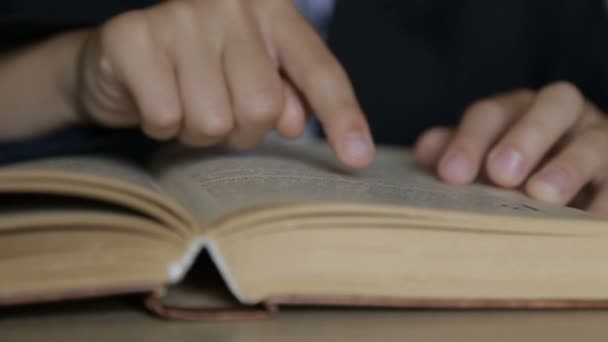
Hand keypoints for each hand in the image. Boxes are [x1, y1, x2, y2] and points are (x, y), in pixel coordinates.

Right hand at [77, 0, 373, 166]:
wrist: (121, 56)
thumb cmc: (198, 70)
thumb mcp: (251, 78)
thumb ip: (284, 97)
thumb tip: (295, 124)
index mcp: (272, 10)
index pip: (318, 70)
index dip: (342, 116)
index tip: (358, 158)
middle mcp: (230, 3)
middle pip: (263, 107)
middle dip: (241, 131)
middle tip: (219, 114)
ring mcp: (180, 15)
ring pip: (214, 120)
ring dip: (199, 132)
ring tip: (184, 104)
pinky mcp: (134, 37)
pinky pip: (167, 118)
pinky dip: (162, 127)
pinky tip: (155, 99)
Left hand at [414, 82, 607, 215]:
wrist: (570, 181)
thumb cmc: (514, 172)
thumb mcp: (484, 161)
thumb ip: (458, 153)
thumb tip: (424, 152)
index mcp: (519, 110)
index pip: (492, 113)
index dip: (470, 140)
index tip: (450, 174)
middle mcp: (563, 115)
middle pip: (552, 105)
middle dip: (525, 137)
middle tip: (501, 174)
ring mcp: (598, 138)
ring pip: (594, 140)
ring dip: (568, 166)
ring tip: (544, 196)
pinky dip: (605, 201)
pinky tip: (588, 222)